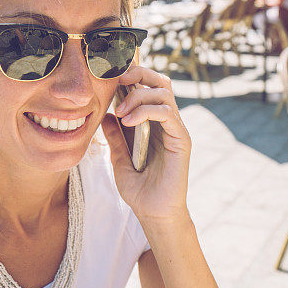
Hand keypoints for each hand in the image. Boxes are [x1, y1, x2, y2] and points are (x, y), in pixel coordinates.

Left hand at [101, 65, 190, 222]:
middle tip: (118, 82)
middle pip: (160, 81)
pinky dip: (146, 111)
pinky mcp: (182, 139)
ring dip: (138, 96)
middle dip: (138, 74)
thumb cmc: (140, 190)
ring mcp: (176, 129)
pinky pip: (167, 113)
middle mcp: (168, 122)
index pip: (149, 87)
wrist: (154, 213)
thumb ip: (115, 137)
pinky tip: (129, 122)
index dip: (133, 76)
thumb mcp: (119, 159)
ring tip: (120, 113)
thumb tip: (105, 114)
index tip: (111, 79)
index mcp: (154, 124)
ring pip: (163, 92)